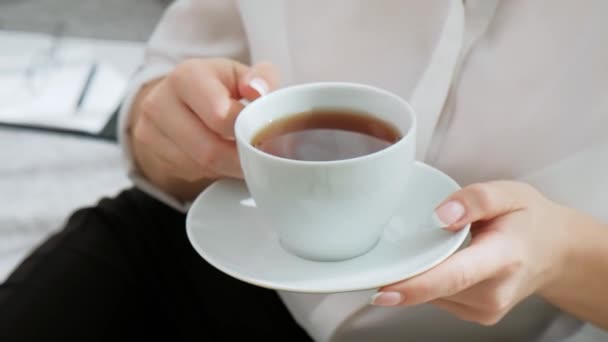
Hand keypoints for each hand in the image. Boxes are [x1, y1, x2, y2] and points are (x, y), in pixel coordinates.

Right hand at [128, 58, 278, 200]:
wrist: (173, 99)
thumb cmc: (215, 87)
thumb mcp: (241, 75)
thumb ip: (261, 77)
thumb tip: (259, 92)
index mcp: (187, 77)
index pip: (221, 116)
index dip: (247, 130)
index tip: (264, 134)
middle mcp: (160, 102)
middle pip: (209, 150)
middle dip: (241, 158)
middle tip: (261, 157)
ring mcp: (150, 131)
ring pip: (200, 167)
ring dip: (229, 168)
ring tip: (245, 158)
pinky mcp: (151, 154)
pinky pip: (190, 174)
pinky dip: (214, 172)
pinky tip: (224, 161)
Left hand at [371, 181, 572, 325]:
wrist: (555, 252)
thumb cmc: (529, 220)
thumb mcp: (509, 193)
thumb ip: (476, 199)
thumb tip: (441, 216)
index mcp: (503, 257)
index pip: (455, 275)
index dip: (416, 285)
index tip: (383, 290)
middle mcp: (495, 291)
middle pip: (436, 287)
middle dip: (404, 274)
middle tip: (384, 254)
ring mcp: (487, 309)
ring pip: (433, 295)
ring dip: (418, 275)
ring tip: (431, 247)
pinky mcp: (477, 315)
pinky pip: (439, 298)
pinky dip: (429, 280)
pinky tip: (440, 262)